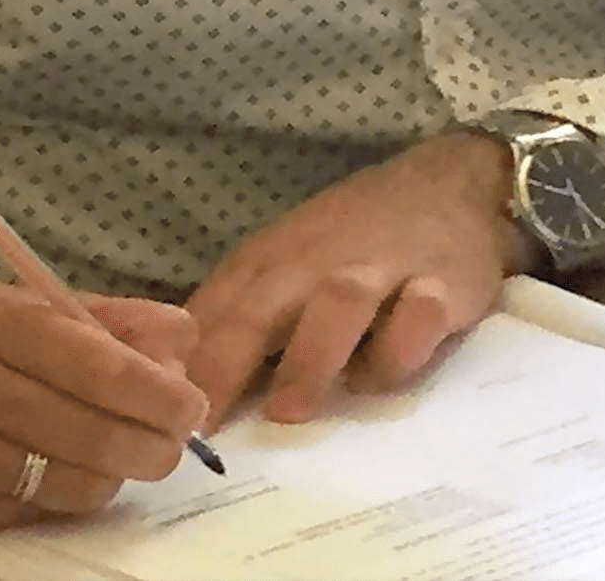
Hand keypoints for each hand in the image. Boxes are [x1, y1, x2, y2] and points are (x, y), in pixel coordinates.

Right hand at [0, 281, 207, 529]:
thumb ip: (97, 317)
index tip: (189, 400)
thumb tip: (179, 335)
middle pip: (84, 430)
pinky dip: (68, 493)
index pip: (84, 359)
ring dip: (116, 472)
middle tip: (177, 437)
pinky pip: (32, 509)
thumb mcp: (4, 301)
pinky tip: (78, 471)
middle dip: (150, 441)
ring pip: (66, 481)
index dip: (147, 386)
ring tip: (131, 452)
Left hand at [187, 130, 533, 427]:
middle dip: (229, 359)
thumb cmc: (355, 236)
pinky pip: (419, 315)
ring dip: (310, 354)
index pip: (217, 309)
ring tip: (288, 409)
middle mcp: (319, 262)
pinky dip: (399, 347)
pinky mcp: (441, 282)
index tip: (153, 409)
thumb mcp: (287, 260)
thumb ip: (241, 315)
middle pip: (264, 305)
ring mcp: (382, 269)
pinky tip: (380, 378)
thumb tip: (179, 383)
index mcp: (273, 260)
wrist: (451, 183)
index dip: (184, 361)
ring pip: (339, 305)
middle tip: (202, 421)